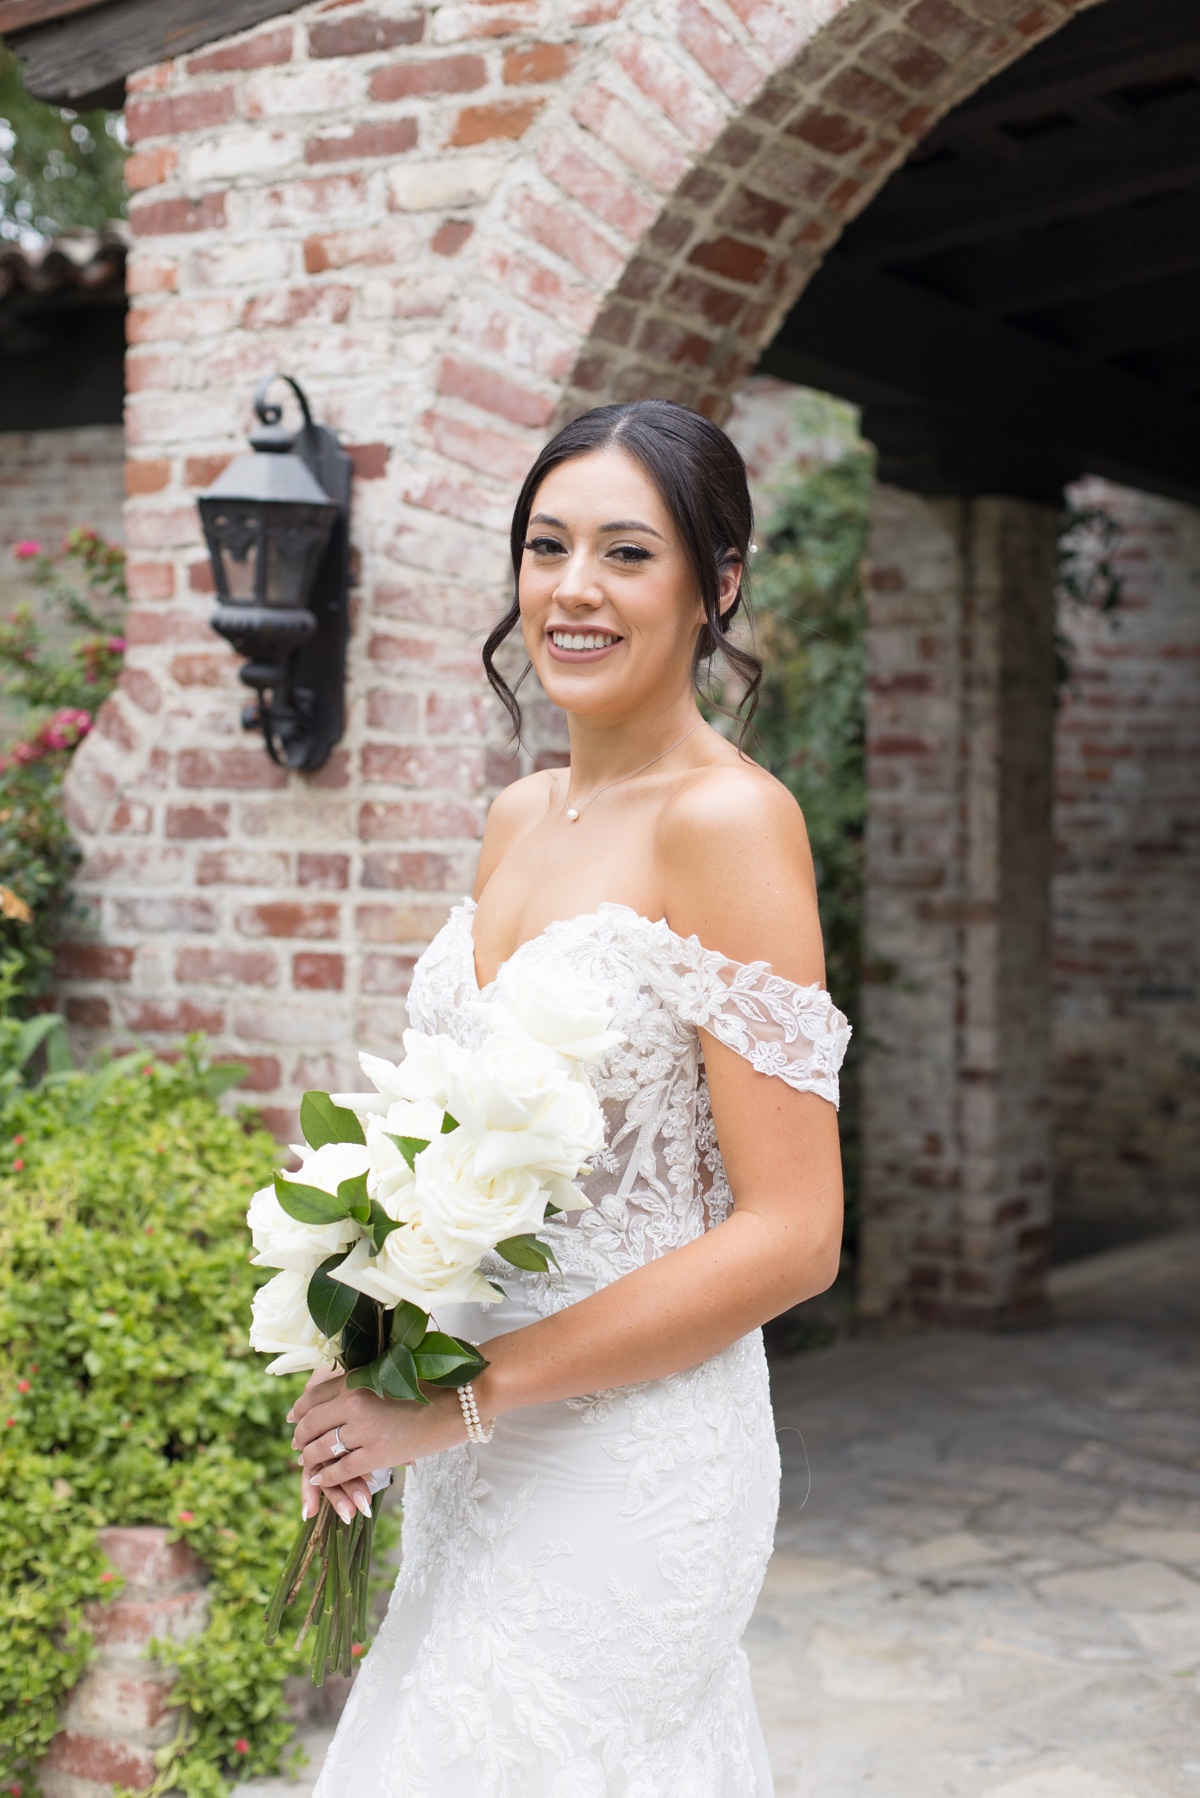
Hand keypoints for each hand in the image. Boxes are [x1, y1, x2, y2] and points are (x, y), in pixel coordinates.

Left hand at [289, 1372, 467, 1518]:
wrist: (457, 1403)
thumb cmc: (429, 1384)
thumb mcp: (388, 1373)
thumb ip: (361, 1381)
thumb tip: (338, 1394)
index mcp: (355, 1379)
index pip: (313, 1396)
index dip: (300, 1410)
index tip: (295, 1418)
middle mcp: (353, 1402)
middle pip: (310, 1423)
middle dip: (300, 1436)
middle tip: (297, 1443)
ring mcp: (362, 1430)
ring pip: (321, 1448)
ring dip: (309, 1456)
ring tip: (307, 1461)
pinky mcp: (375, 1455)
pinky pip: (339, 1469)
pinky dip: (326, 1476)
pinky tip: (320, 1478)